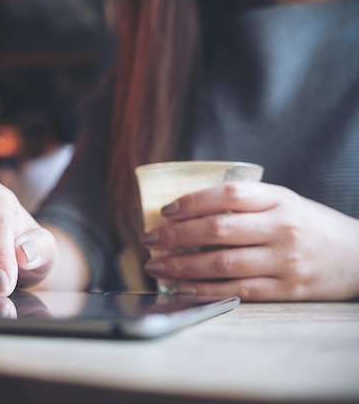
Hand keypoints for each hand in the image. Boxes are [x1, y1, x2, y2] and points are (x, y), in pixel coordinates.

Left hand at [141, 182, 358, 300]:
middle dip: (175, 236)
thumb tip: (187, 210)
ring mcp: (284, 261)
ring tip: (156, 265)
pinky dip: (204, 290)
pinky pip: (236, 291)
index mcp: (280, 200)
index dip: (192, 201)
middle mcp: (282, 228)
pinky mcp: (285, 290)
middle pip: (218, 230)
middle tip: (149, 239)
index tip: (165, 210)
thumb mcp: (284, 201)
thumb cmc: (310, 225)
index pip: (229, 195)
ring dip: (181, 266)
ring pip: (222, 264)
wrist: (358, 257)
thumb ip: (246, 203)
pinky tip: (182, 287)